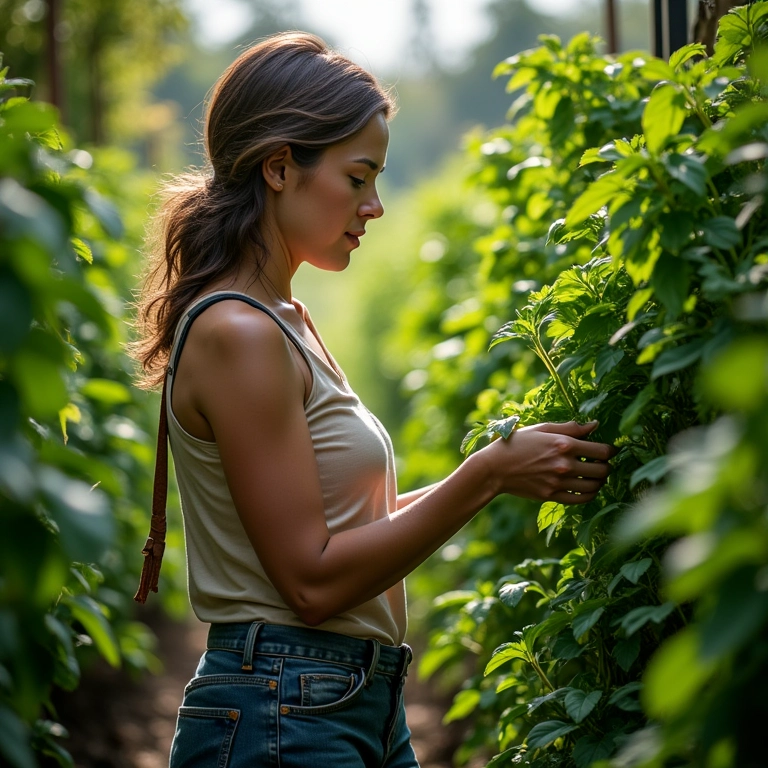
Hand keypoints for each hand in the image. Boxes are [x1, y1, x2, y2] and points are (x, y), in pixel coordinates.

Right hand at [479, 420, 614, 504]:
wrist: (495, 468)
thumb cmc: (517, 443)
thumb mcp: (541, 429)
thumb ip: (570, 428)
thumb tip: (595, 425)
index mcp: (563, 444)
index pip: (602, 451)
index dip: (611, 451)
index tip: (609, 450)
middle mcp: (564, 464)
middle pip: (602, 470)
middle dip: (607, 466)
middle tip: (603, 463)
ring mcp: (559, 482)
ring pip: (594, 486)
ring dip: (599, 481)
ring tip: (596, 475)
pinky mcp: (552, 495)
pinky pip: (581, 499)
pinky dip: (589, 494)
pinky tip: (587, 488)